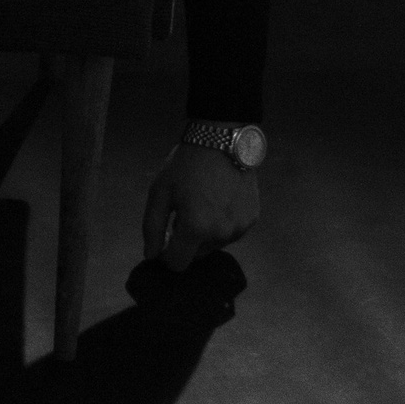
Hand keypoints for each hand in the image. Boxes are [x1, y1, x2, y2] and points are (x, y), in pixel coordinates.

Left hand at [142, 139, 259, 270]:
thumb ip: (152, 228)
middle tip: (183, 212)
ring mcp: (240, 227)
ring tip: (202, 202)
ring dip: (205, 232)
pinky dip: (222, 223)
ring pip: (215, 244)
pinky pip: (231, 232)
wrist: (221, 140)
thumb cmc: (185, 165)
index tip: (165, 235)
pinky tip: (219, 200)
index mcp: (196, 228)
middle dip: (186, 240)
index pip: (178, 263)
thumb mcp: (159, 192)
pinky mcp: (252, 219)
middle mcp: (221, 234)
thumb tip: (152, 256)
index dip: (166, 254)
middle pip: (196, 254)